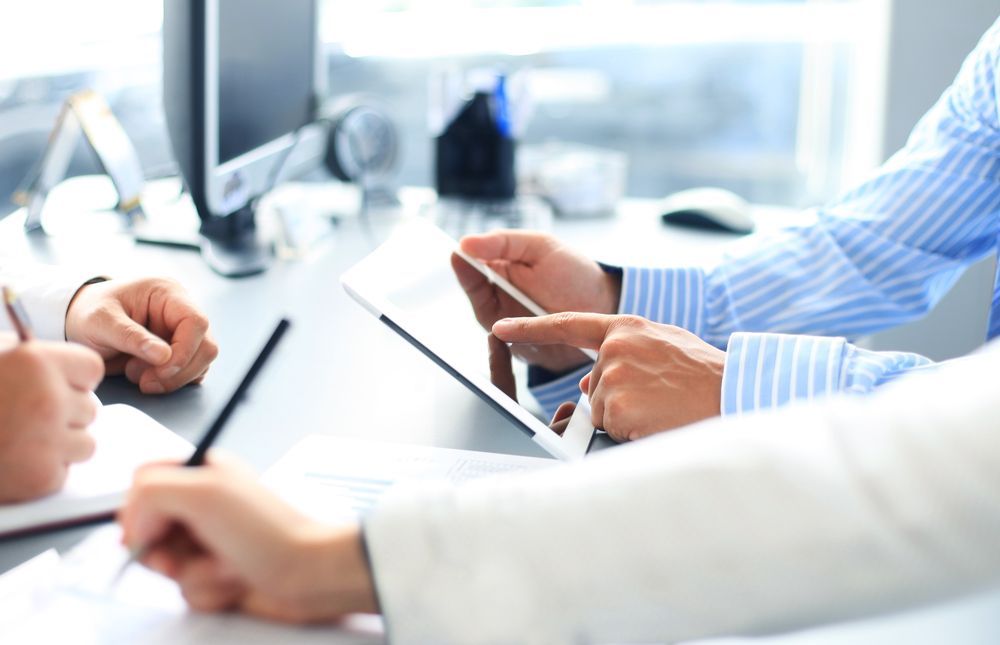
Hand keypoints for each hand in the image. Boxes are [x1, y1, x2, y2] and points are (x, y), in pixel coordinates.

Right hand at [0, 341, 103, 501]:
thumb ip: (32, 361)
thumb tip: (68, 371)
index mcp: (37, 361)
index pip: (91, 370)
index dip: (72, 380)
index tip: (55, 385)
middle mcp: (48, 399)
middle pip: (90, 408)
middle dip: (64, 414)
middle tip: (27, 417)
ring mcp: (47, 440)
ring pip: (85, 443)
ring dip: (58, 445)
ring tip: (17, 439)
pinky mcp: (40, 477)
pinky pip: (62, 473)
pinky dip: (40, 472)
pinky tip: (9, 461)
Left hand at [65, 278, 218, 394]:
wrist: (79, 322)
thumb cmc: (88, 314)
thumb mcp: (101, 322)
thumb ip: (131, 337)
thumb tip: (164, 356)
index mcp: (167, 293)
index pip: (196, 323)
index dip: (185, 351)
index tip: (160, 372)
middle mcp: (182, 309)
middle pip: (206, 345)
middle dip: (179, 371)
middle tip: (145, 382)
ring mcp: (183, 330)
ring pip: (202, 362)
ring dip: (174, 378)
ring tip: (138, 376)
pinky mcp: (181, 348)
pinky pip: (192, 370)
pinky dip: (173, 381)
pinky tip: (147, 377)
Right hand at [119, 458, 377, 622]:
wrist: (309, 574)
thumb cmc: (267, 532)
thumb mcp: (203, 494)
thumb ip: (151, 493)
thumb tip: (133, 524)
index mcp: (202, 472)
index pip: (141, 483)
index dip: (136, 510)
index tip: (150, 529)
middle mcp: (204, 504)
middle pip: (147, 529)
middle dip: (164, 551)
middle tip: (187, 555)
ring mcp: (211, 540)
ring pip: (165, 565)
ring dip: (193, 574)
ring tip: (226, 567)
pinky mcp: (218, 573)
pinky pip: (188, 590)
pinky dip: (209, 592)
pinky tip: (236, 583)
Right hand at [455, 230, 620, 371]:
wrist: (603, 309)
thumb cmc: (574, 274)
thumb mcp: (540, 247)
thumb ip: (504, 242)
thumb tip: (465, 242)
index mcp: (502, 265)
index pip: (472, 261)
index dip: (464, 259)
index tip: (459, 253)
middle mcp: (498, 293)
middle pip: (473, 288)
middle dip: (472, 279)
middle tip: (472, 268)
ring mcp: (505, 319)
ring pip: (485, 314)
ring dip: (489, 305)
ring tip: (496, 292)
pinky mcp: (515, 344)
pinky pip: (500, 340)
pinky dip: (502, 332)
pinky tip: (505, 323)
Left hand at [493, 314, 724, 440]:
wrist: (735, 393)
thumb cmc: (706, 376)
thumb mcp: (665, 348)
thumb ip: (626, 355)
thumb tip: (590, 383)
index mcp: (626, 327)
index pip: (567, 324)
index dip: (530, 328)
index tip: (501, 327)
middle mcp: (614, 347)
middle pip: (593, 385)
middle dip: (617, 399)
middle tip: (658, 398)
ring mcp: (614, 376)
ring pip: (601, 411)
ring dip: (626, 417)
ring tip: (662, 407)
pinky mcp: (617, 406)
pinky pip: (610, 429)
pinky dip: (631, 432)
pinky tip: (658, 420)